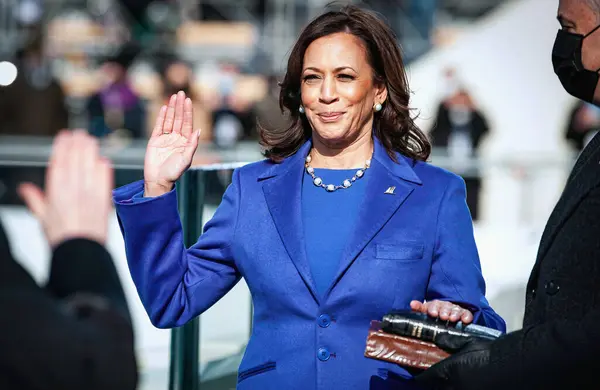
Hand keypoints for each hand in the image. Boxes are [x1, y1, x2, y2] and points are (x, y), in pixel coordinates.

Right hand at [18, 130, 112, 247]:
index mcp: (56, 191)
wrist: (80, 251)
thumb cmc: (62, 238)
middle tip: (80, 134)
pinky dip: (104, 168)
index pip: (59, 162)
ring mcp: (90, 193)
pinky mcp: (104, 199)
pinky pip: (104, 179)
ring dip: (90, 151)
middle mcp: (73, 189)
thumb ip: (35, 200)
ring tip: (90, 140)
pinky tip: (104, 160)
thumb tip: (25, 189)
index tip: (64, 136)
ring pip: (90, 165)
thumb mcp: (43, 218)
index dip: (62, 147)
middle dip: (78, 144)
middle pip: (76, 159)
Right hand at [144, 91, 200, 196]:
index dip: (188, 112)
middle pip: (179, 119)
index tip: (188, 100)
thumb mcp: (186, 159)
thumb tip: (198, 131)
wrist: (158, 180)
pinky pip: (159, 126)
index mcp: (185, 142)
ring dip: (172, 108)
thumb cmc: (174, 172)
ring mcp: (165, 138)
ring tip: (173, 96)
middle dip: (180, 106)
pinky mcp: (154, 140)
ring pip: (169, 120)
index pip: (187, 124)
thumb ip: (192, 145)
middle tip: (181, 92)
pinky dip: (162, 117)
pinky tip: (165, 108)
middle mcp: (176, 138)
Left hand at [410, 300, 473, 323]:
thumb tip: (412, 303)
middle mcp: (446, 306)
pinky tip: (466, 320)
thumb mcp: (425, 311)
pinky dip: (467, 316)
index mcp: (435, 305)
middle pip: (446, 307)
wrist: (447, 314)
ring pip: (456, 310)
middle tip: (444, 317)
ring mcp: (455, 309)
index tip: (433, 313)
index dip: (433, 309)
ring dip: (455, 314)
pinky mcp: (464, 313)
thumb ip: (419, 308)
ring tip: (453, 319)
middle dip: (445, 311)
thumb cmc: (434, 313)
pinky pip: (467, 313)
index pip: (434, 305)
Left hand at [414, 333, 492, 389]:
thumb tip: (437, 338)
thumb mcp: (467, 342)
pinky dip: (458, 387)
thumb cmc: (490, 352)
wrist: (513, 364)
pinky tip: (463, 381)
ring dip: (445, 385)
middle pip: (436, 387)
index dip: (418, 374)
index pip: (425, 377)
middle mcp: (454, 385)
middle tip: (433, 374)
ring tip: (448, 378)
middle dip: (433, 381)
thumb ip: (449, 341)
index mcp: (449, 371)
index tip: (415, 371)